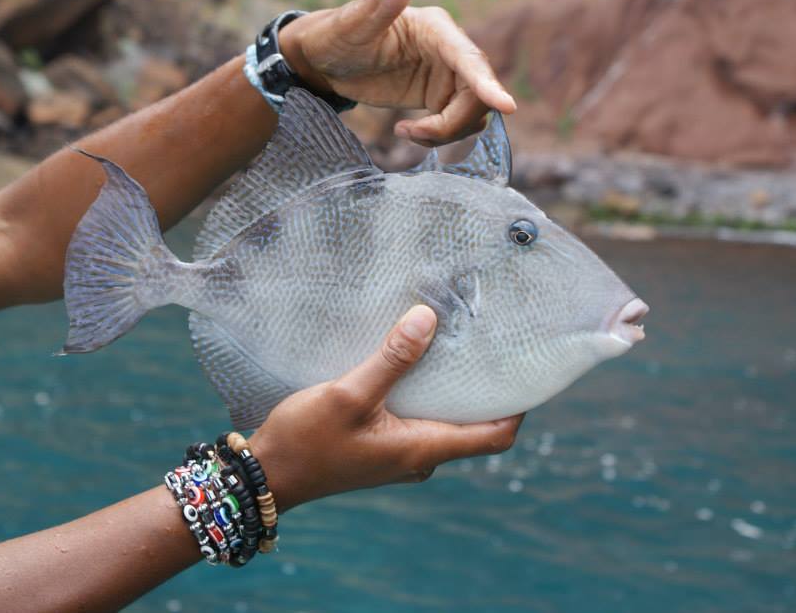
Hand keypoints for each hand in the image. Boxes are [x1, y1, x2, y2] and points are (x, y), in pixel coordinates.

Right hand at [249, 305, 523, 511]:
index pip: (495, 436)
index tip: (528, 369)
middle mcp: (420, 457)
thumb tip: (428, 319)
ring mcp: (400, 456)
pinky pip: (418, 420)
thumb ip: (391, 360)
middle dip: (486, 388)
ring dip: (451, 389)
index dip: (519, 406)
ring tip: (452, 345)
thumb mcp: (349, 394)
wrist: (267, 476)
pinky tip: (411, 365)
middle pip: (474, 426)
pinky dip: (424, 394)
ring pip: (444, 421)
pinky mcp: (381, 449)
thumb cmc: (307, 441)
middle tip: (489, 343)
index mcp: (423, 449)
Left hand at [279, 0, 516, 146]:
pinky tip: (407, 132)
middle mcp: (449, 50)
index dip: (488, 85)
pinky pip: (456, 124)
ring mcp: (447, 74)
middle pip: (477, 94)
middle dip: (453, 122)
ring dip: (446, 133)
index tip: (507, 107)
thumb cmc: (337, 35)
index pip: (469, 59)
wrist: (326, 60)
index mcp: (436, 29)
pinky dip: (438, 136)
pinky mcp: (439, 96)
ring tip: (407, 133)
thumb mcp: (355, 22)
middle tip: (412, 133)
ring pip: (472, 114)